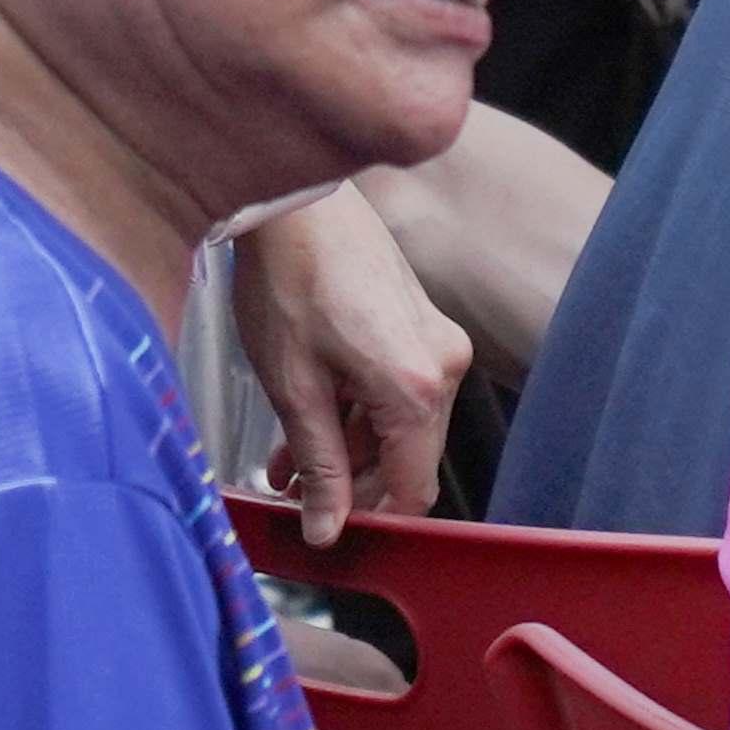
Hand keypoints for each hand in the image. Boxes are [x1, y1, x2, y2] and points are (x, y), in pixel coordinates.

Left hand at [232, 185, 469, 544]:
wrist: (291, 199)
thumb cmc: (288, 278)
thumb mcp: (292, 386)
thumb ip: (317, 463)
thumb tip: (326, 526)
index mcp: (417, 389)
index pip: (411, 486)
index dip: (372, 517)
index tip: (331, 529)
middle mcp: (442, 365)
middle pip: (407, 455)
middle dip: (352, 482)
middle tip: (297, 498)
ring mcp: (435, 339)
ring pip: (397, 421)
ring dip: (347, 446)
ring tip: (287, 465)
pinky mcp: (417, 320)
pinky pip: (395, 386)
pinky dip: (356, 409)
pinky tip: (307, 422)